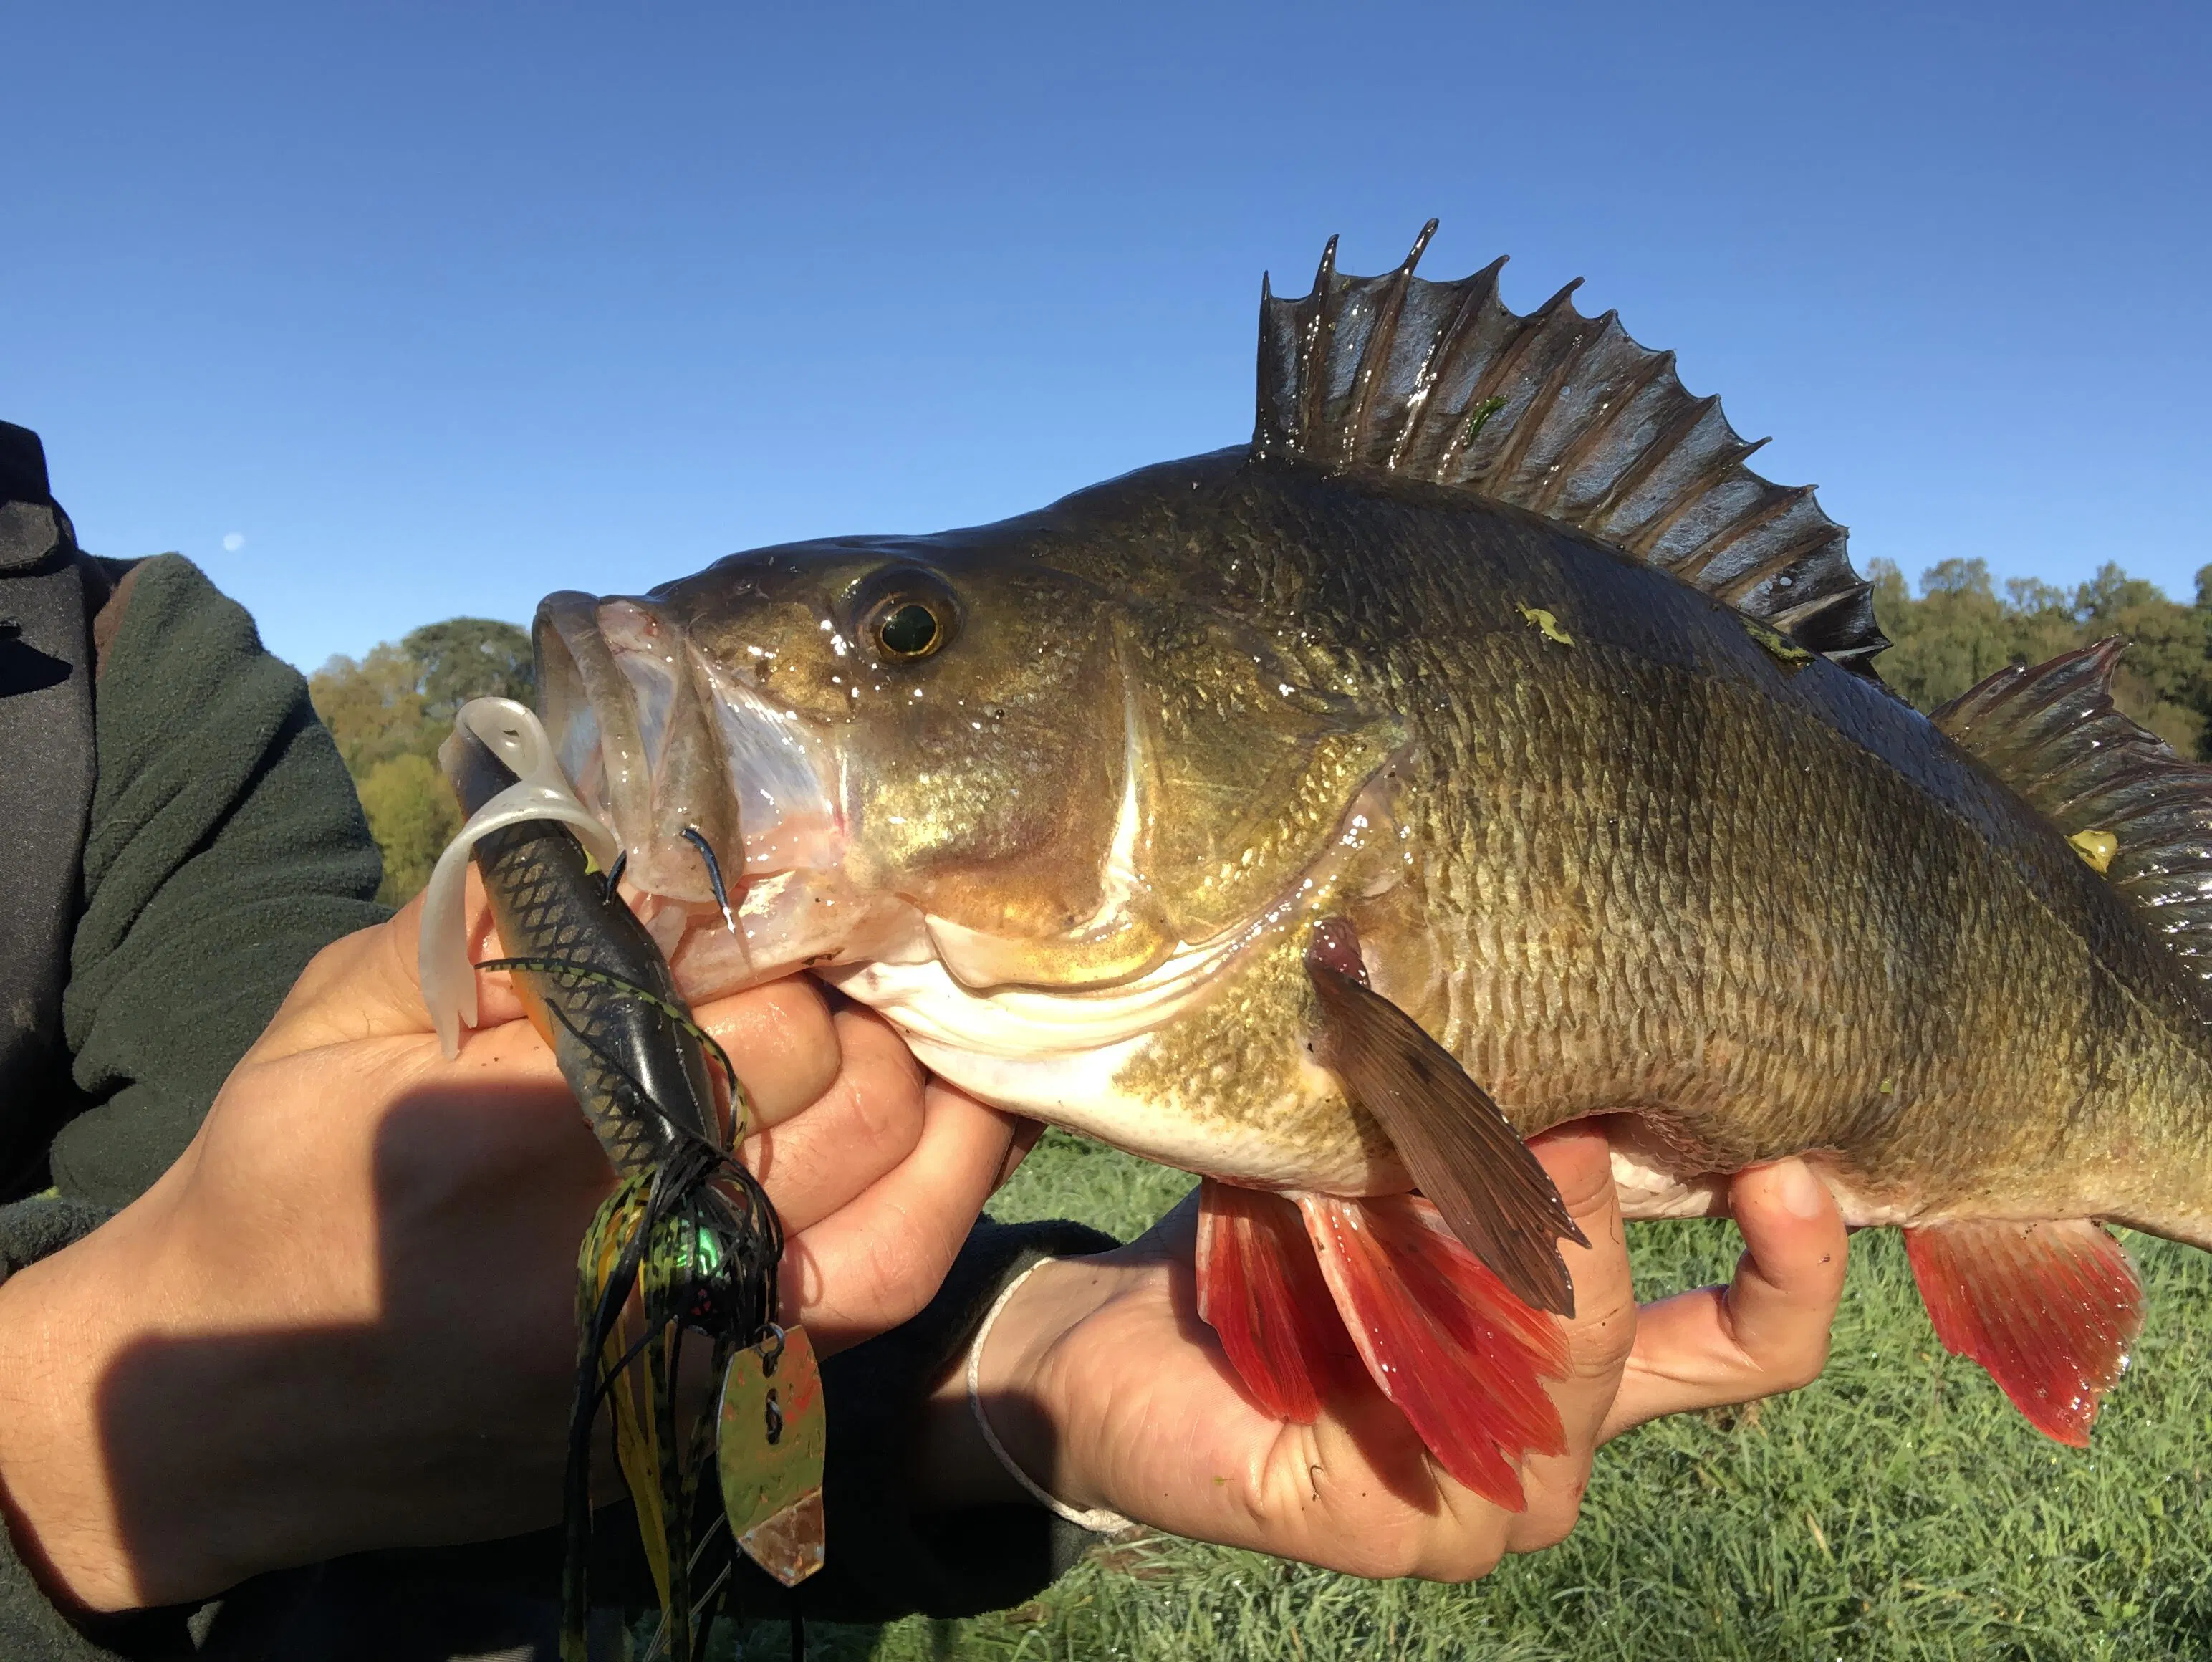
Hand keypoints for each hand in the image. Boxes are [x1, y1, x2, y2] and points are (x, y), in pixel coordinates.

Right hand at [0, 881, 1020, 1612]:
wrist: (214, 1408)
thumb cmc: (277, 1181)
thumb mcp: (340, 1013)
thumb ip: (492, 917)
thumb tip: (645, 835)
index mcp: (512, 1138)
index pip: (749, 1020)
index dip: (789, 949)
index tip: (790, 910)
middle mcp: (616, 1259)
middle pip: (844, 1105)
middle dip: (865, 1021)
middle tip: (852, 973)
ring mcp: (673, 1357)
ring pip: (900, 1216)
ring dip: (933, 1112)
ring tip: (918, 1040)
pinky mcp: (700, 1416)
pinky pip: (870, 1310)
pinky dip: (925, 1210)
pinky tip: (935, 1139)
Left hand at [931, 1126, 1844, 1578]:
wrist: (1113, 1335)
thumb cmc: (1276, 1240)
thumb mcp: (1409, 1158)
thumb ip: (1499, 1125)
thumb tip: (1569, 995)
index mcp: (1591, 1371)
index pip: (1751, 1347)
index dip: (1797, 1263)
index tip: (1795, 1160)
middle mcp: (1556, 1454)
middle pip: (1630, 1346)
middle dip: (1573, 1216)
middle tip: (1519, 1109)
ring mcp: (1472, 1514)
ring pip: (1535, 1390)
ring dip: (1464, 1259)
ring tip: (1401, 1159)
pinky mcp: (1376, 1531)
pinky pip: (1420, 1442)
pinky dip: (1381, 1328)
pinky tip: (1332, 1254)